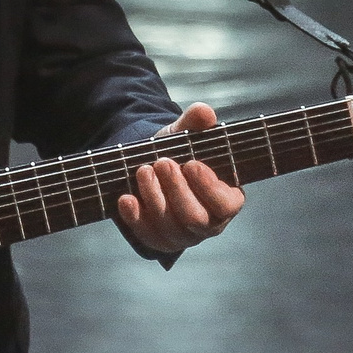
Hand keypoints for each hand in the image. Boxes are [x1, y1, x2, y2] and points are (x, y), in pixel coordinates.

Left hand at [115, 103, 244, 254]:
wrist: (154, 168)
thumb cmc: (180, 153)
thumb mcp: (186, 136)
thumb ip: (196, 124)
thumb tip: (204, 112)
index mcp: (226, 200)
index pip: (225, 204)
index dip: (209, 187)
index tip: (192, 164)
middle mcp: (208, 224)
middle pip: (195, 219)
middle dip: (177, 190)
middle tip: (162, 163)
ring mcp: (183, 236)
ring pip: (170, 227)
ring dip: (154, 198)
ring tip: (143, 171)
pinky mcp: (159, 240)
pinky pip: (147, 235)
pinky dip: (135, 217)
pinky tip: (126, 198)